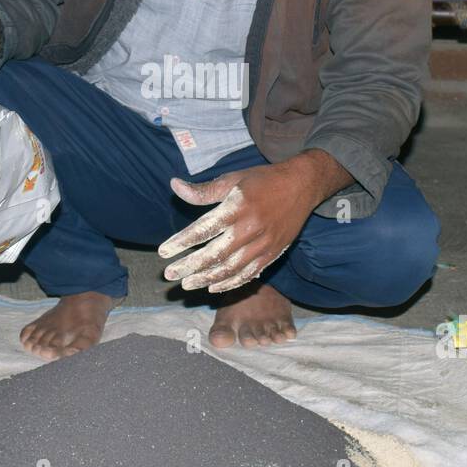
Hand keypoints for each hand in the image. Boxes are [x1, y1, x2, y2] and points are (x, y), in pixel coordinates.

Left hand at [157, 163, 316, 293]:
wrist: (302, 186)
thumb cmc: (263, 180)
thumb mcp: (233, 179)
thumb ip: (204, 190)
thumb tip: (174, 186)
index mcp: (238, 206)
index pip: (203, 229)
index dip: (181, 242)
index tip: (163, 252)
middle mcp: (250, 228)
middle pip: (214, 254)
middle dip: (189, 267)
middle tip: (169, 274)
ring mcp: (263, 244)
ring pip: (230, 269)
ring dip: (206, 279)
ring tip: (186, 284)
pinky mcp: (273, 253)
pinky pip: (249, 274)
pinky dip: (230, 283)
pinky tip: (213, 287)